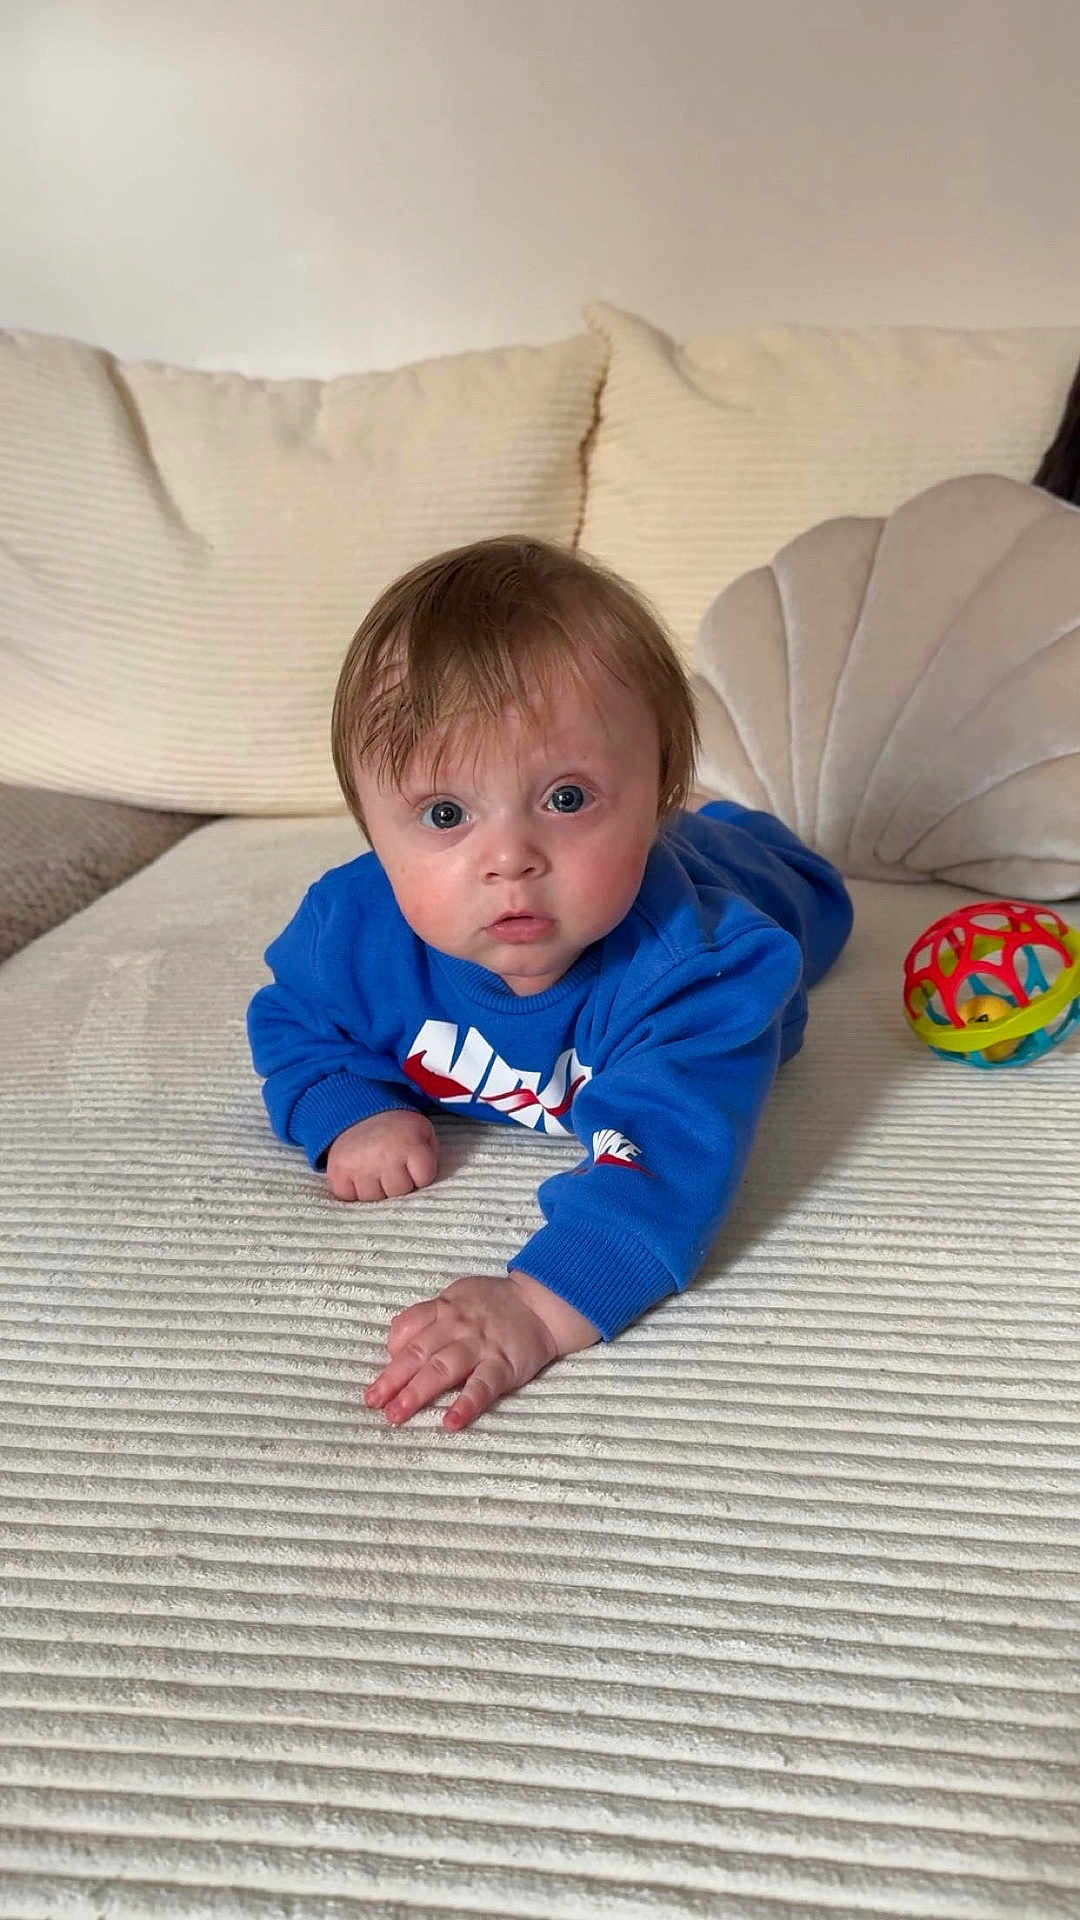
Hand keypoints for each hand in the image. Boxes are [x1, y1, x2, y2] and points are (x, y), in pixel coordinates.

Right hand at [326, 1110, 437, 1201]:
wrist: (355, 1109)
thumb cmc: (394, 1127)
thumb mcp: (422, 1130)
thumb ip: (431, 1153)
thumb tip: (426, 1180)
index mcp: (410, 1144)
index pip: (424, 1179)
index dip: (420, 1172)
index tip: (411, 1161)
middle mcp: (385, 1156)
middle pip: (399, 1191)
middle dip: (397, 1181)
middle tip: (390, 1164)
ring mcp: (360, 1166)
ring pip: (374, 1197)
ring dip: (374, 1187)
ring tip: (373, 1168)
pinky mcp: (338, 1171)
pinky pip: (348, 1196)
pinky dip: (351, 1189)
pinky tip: (356, 1174)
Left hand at [363, 1270, 598, 1430]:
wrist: (543, 1302)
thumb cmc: (496, 1303)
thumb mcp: (458, 1296)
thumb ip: (429, 1315)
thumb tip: (396, 1338)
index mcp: (444, 1310)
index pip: (408, 1328)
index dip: (390, 1352)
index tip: (379, 1376)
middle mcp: (457, 1327)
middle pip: (418, 1353)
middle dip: (392, 1379)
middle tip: (373, 1402)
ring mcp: (480, 1346)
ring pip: (442, 1369)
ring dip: (417, 1393)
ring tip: (396, 1415)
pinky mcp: (503, 1366)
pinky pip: (482, 1387)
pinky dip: (466, 1405)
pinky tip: (450, 1423)